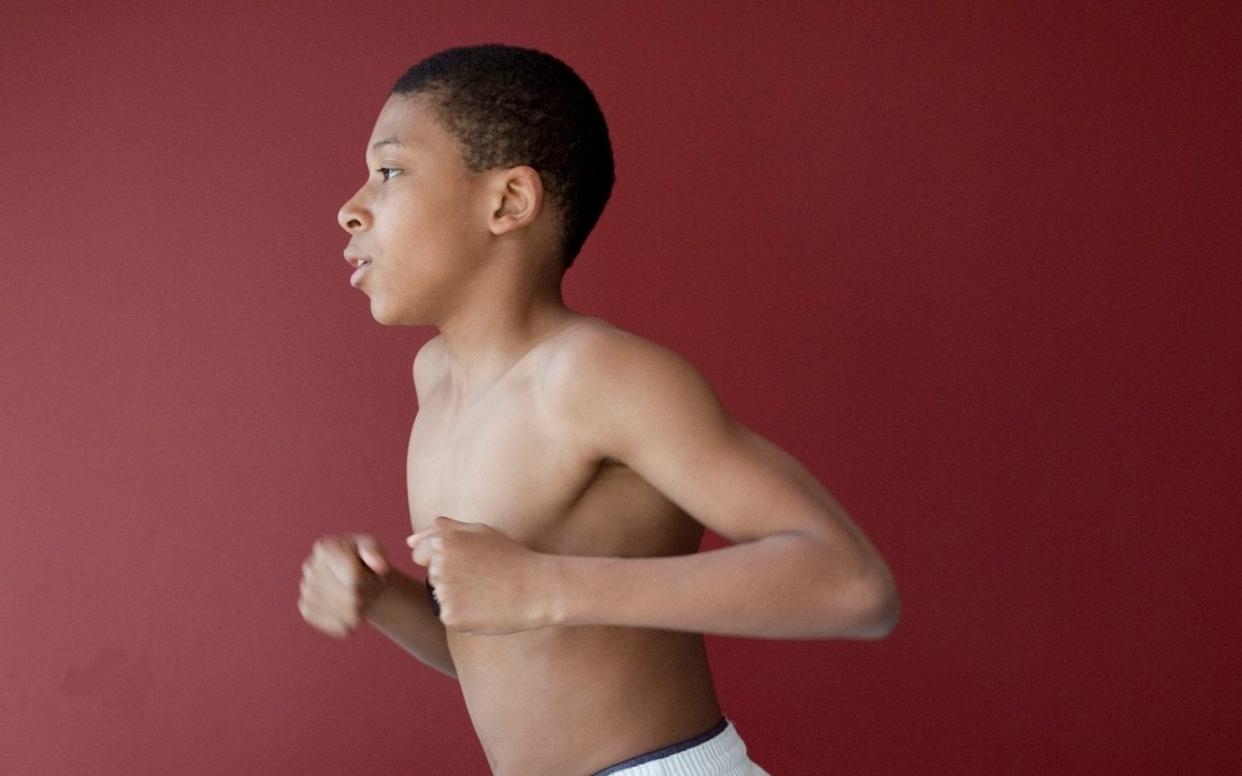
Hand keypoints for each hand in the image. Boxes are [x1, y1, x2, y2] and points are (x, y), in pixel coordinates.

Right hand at [298, 534, 390, 638]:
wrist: (357, 579)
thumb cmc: (366, 559)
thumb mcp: (373, 547)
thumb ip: (376, 552)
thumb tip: (381, 566)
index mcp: (325, 547)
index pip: (354, 576)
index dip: (369, 579)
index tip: (371, 571)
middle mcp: (310, 566)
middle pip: (351, 596)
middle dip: (367, 595)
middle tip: (370, 589)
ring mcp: (306, 589)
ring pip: (345, 612)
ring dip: (360, 610)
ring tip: (362, 598)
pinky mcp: (306, 609)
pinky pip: (334, 624)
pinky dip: (349, 623)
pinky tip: (352, 613)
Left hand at [407, 516, 552, 634]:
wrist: (537, 589)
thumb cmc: (510, 557)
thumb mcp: (480, 532)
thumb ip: (442, 530)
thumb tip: (409, 541)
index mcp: (444, 540)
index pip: (420, 553)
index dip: (445, 558)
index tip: (469, 562)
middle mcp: (439, 565)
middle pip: (431, 576)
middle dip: (450, 577)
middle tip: (483, 576)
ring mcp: (443, 592)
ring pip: (439, 596)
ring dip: (457, 596)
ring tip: (486, 591)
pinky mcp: (450, 617)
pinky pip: (448, 616)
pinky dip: (463, 615)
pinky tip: (485, 607)